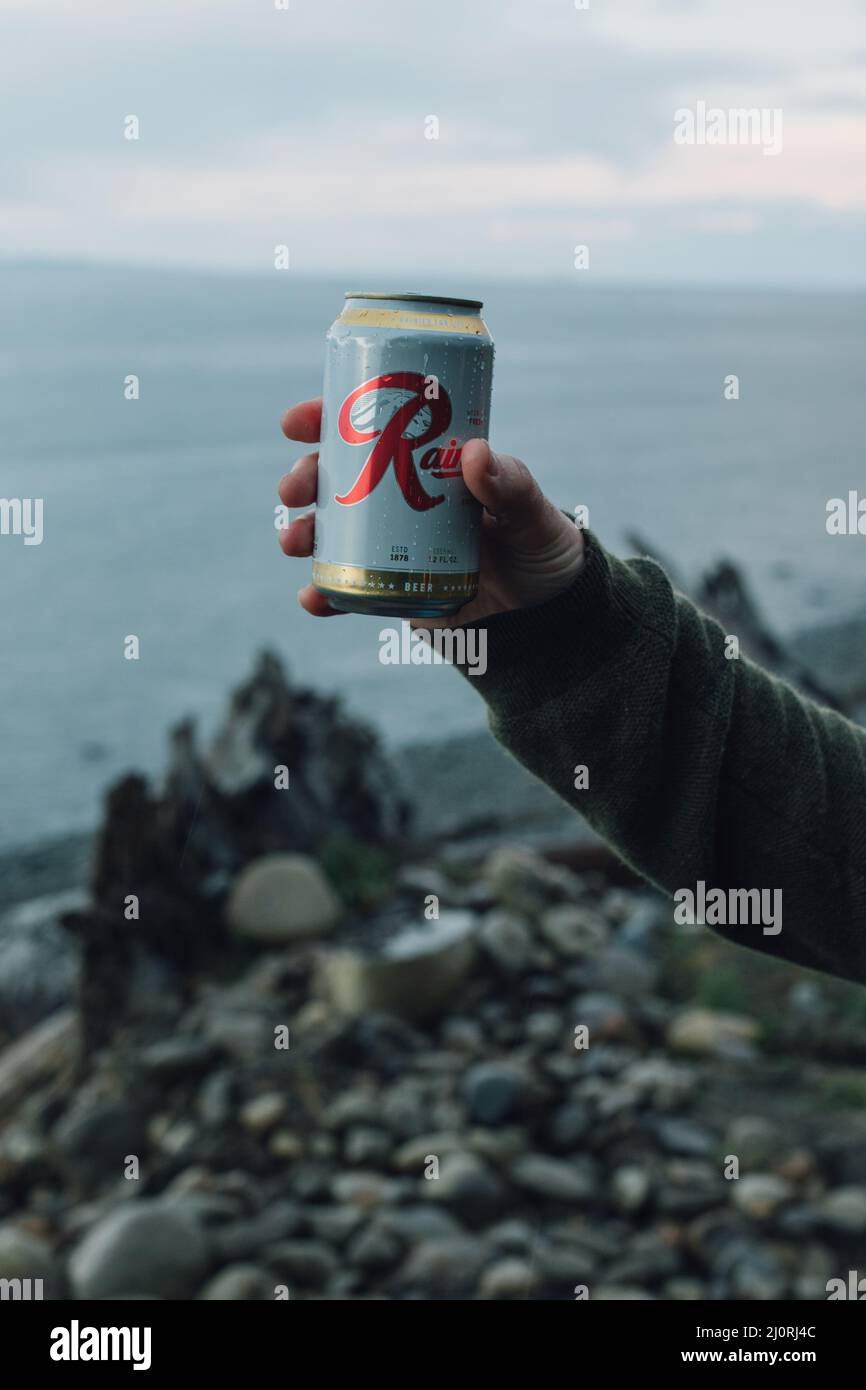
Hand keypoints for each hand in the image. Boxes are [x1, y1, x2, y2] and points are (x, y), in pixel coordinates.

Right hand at [278, 397, 584, 624]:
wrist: (547, 616)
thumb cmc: (542, 549)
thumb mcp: (532, 513)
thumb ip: (511, 485)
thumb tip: (473, 453)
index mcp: (428, 462)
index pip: (371, 428)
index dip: (327, 418)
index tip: (298, 421)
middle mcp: (401, 499)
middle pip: (336, 478)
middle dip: (303, 479)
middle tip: (294, 489)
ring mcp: (390, 546)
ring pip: (331, 532)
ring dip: (302, 533)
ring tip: (294, 542)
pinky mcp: (391, 590)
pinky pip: (347, 591)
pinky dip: (323, 595)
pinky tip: (311, 598)